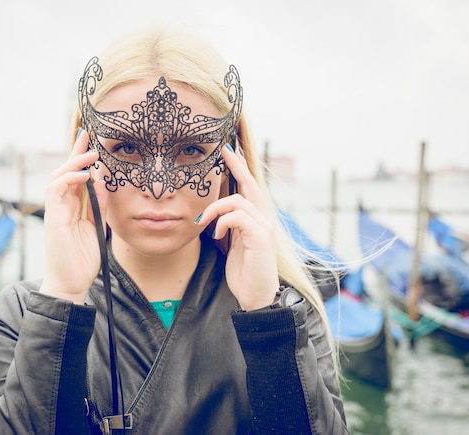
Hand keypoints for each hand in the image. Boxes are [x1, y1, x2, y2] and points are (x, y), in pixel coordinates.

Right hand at [39, 130, 106, 303]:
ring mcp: (55, 210)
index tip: (92, 141)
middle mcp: (62, 205)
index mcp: (72, 207)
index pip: (76, 176)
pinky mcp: (52, 218)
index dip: (82, 158)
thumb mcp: (97, 226)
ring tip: (91, 153)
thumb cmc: (83, 258)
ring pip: (59, 176)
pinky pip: (56, 190)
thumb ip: (99, 205)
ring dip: (74, 162)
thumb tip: (102, 182)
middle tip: (87, 134)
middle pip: (65, 171)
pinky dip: (69, 179)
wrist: (72, 282)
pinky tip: (83, 174)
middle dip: (76, 151)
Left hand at [196, 144, 279, 310]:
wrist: (257, 294)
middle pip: (251, 183)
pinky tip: (216, 234)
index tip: (227, 150)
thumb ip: (228, 225)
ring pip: (239, 201)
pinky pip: (238, 217)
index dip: (239, 167)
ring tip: (203, 221)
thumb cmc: (245, 269)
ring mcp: (264, 227)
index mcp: (257, 218)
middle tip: (224, 151)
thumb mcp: (233, 242)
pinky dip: (222, 221)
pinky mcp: (260, 237)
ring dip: (215, 208)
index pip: (249, 186)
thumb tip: (211, 212)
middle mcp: (264, 218)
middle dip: (237, 165)